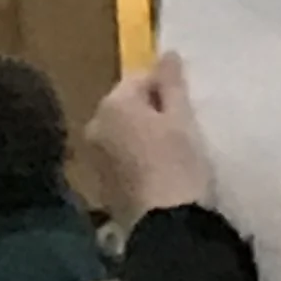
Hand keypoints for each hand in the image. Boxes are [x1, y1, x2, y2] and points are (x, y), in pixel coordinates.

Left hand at [87, 52, 214, 224]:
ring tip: (172, 153)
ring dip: (141, 135)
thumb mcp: (182, 120)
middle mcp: (95, 125)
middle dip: (151, 111)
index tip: (186, 107)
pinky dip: (135, 158)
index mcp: (113, 104)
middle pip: (126, 105)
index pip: (140, 79)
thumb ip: (171, 84)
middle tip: (182, 130)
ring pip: (121, 132)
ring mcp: (94, 156)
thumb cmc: (179, 165)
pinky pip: (119, 158)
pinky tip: (158, 173)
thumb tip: (167, 54)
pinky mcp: (100, 183)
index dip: (165, 88)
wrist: (166, 226)